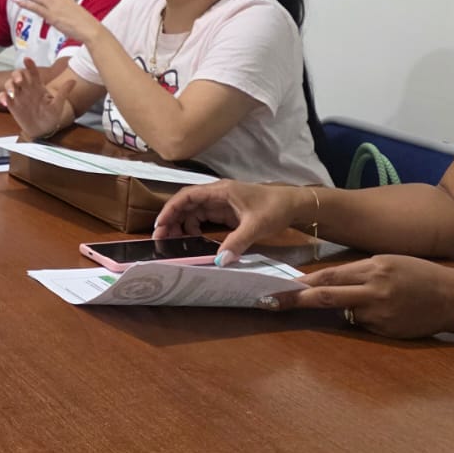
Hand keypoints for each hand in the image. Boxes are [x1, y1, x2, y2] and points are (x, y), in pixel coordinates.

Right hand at [0, 56, 66, 138]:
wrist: (43, 130)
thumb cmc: (51, 116)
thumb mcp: (58, 105)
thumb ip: (63, 93)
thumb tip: (73, 81)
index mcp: (38, 87)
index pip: (33, 73)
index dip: (30, 65)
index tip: (27, 59)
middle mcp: (27, 89)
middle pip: (18, 76)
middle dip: (17, 75)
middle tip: (19, 80)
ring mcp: (19, 96)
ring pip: (10, 84)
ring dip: (9, 85)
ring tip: (12, 91)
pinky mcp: (12, 105)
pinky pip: (4, 97)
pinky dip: (2, 96)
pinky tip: (5, 101)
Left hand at [11, 0, 98, 42]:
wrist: (90, 29)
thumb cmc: (87, 25)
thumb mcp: (77, 14)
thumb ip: (68, 12)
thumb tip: (62, 16)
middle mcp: (60, 0)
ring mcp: (55, 7)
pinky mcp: (51, 15)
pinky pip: (35, 7)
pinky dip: (26, 3)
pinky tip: (19, 1)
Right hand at [154, 180, 294, 260]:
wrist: (294, 204)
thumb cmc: (275, 208)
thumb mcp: (256, 226)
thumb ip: (237, 242)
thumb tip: (220, 261)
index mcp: (220, 191)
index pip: (187, 197)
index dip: (170, 210)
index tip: (159, 226)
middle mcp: (217, 194)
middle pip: (186, 204)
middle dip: (172, 220)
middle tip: (161, 239)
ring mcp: (221, 203)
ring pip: (193, 212)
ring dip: (181, 225)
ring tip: (174, 242)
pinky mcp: (226, 212)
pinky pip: (203, 219)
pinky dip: (194, 228)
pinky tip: (194, 240)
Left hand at [267, 255, 453, 339]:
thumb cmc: (420, 273)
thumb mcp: (388, 261)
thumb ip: (358, 271)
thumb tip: (324, 282)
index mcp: (373, 267)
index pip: (328, 275)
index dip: (301, 281)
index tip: (277, 285)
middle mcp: (373, 290)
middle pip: (325, 296)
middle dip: (293, 300)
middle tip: (268, 302)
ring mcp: (379, 313)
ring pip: (342, 313)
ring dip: (332, 310)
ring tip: (330, 304)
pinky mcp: (385, 331)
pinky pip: (361, 324)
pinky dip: (358, 319)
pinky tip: (378, 313)